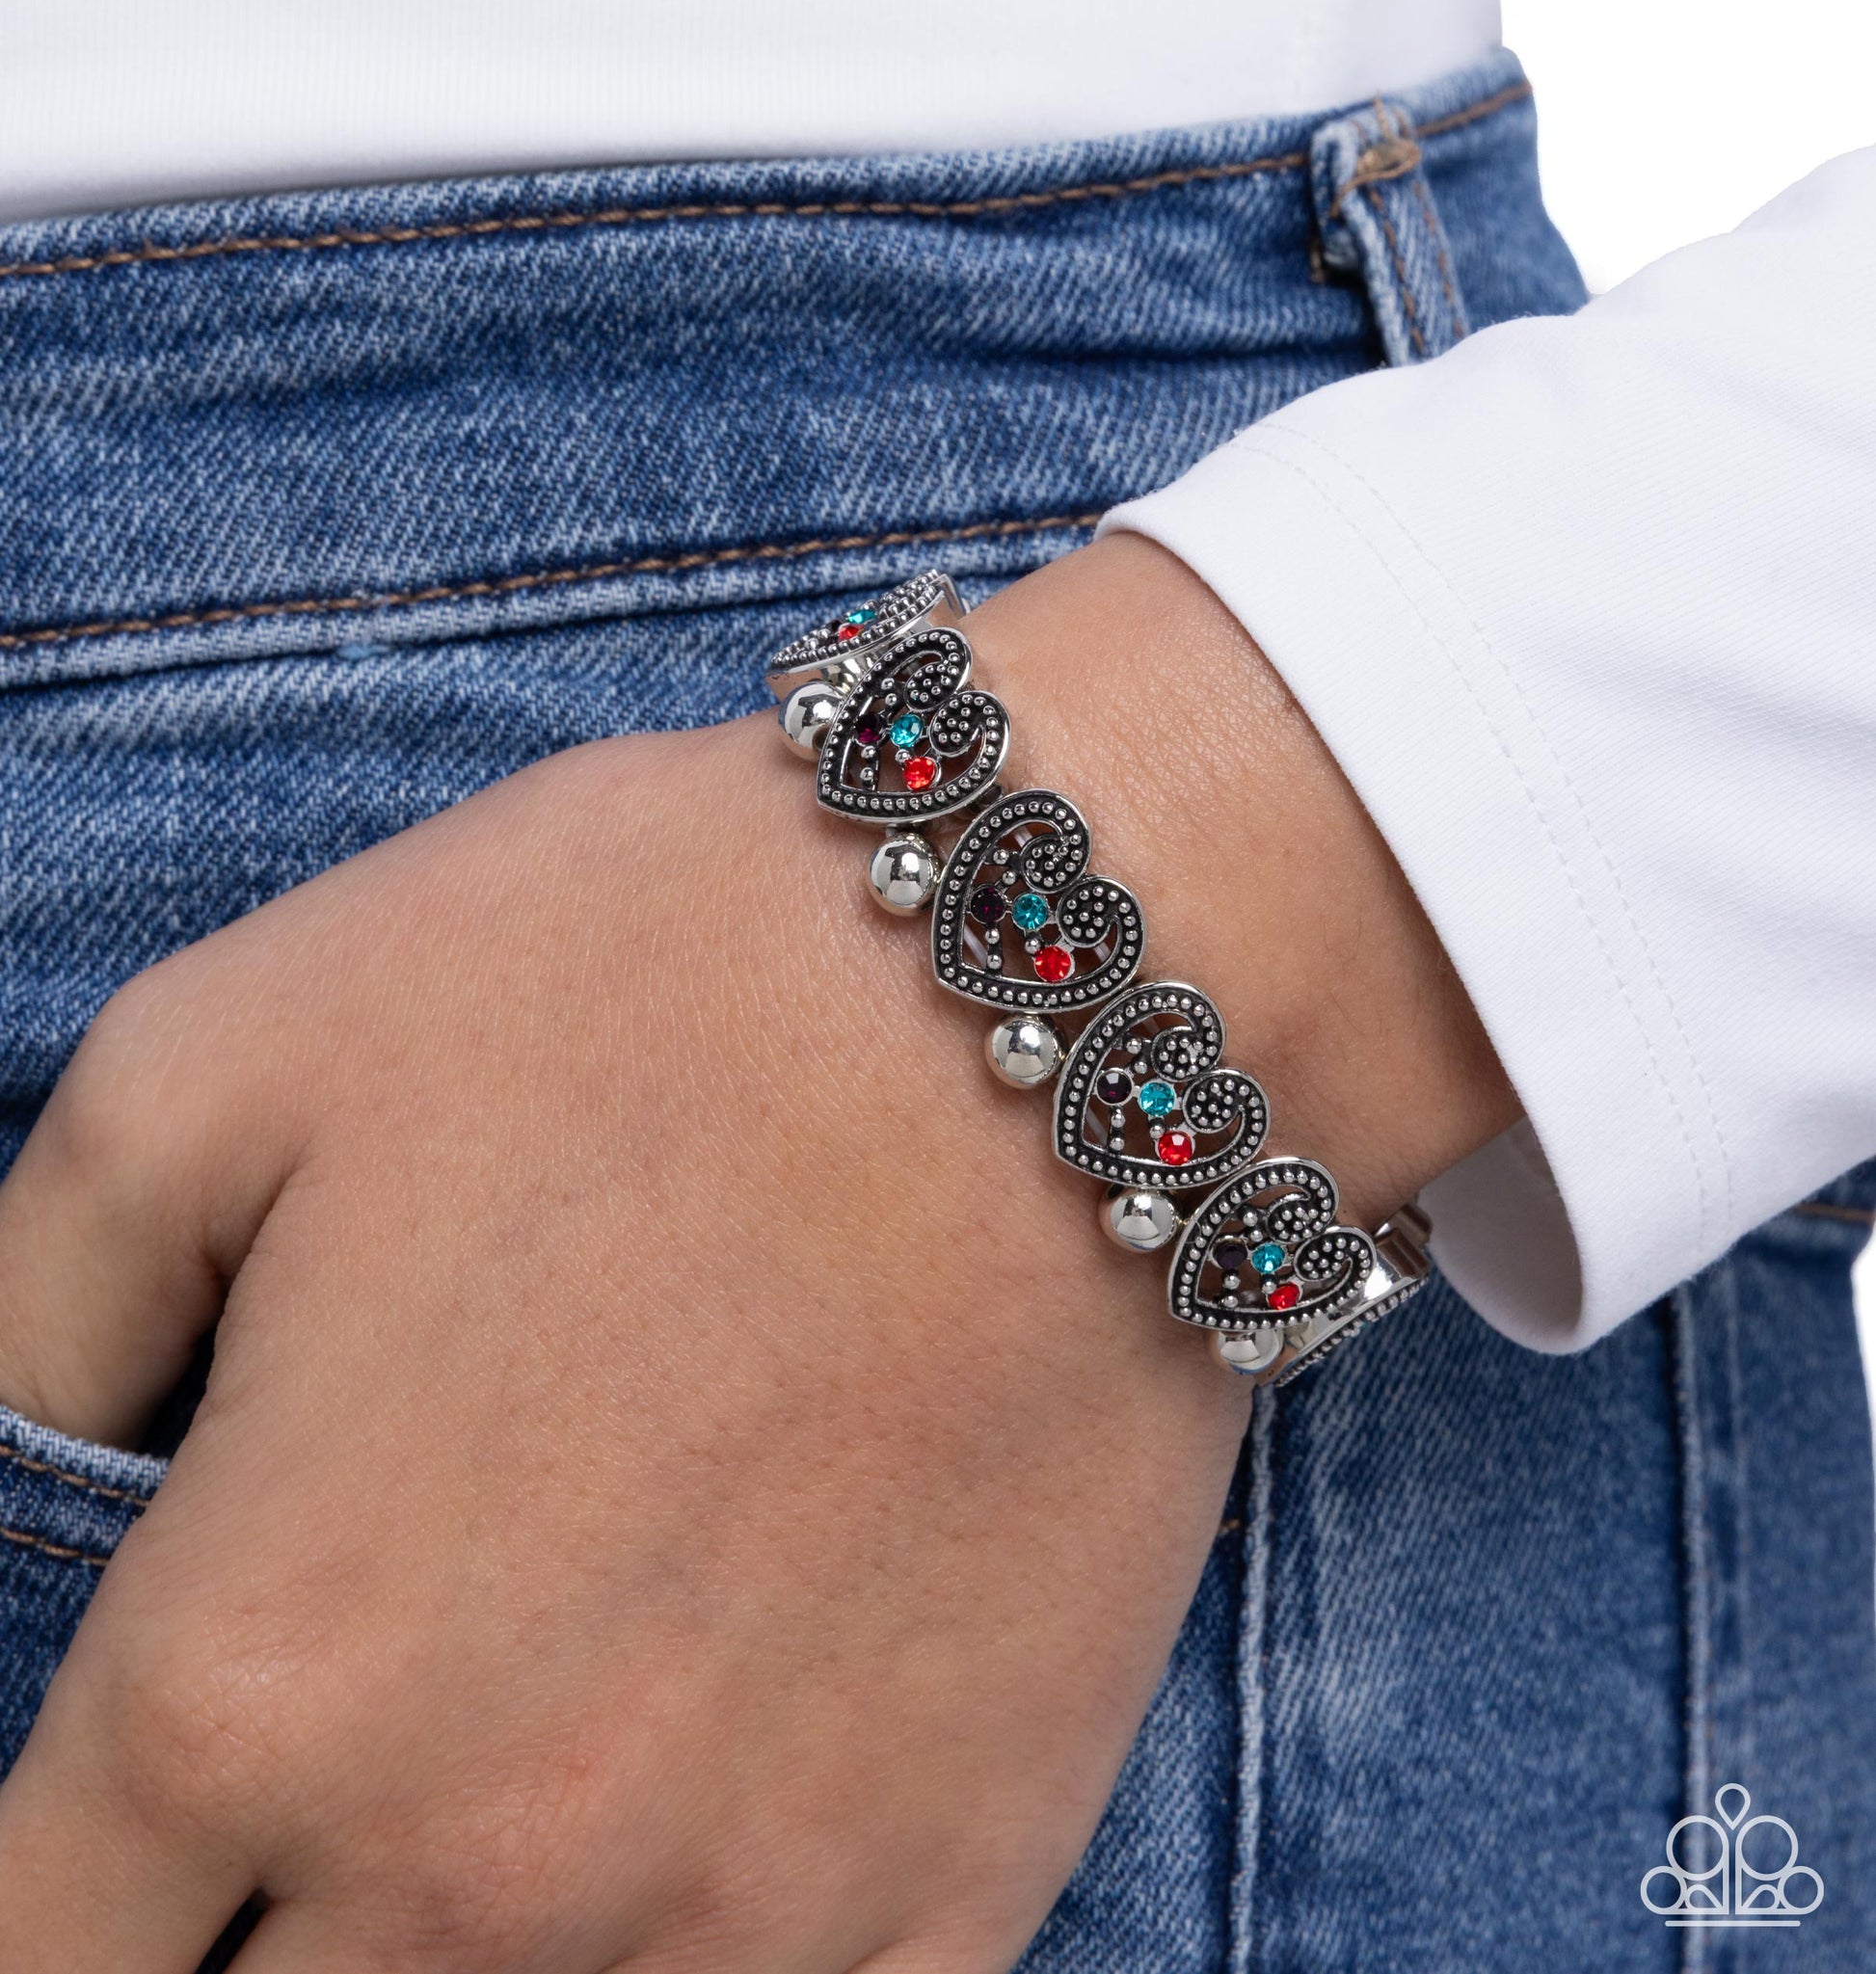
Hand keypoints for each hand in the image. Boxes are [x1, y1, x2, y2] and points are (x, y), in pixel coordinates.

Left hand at [0, 537, 1512, 1971]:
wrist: (1053, 972)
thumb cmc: (634, 982)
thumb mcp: (211, 1063)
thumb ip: (18, 1319)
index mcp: (245, 1677)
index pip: (25, 1956)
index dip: (40, 1903)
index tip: (95, 1844)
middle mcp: (468, 1864)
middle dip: (221, 1937)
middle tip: (281, 1810)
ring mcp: (733, 1914)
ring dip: (448, 1966)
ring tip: (480, 1819)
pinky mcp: (953, 1893)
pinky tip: (676, 1888)